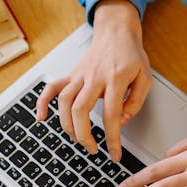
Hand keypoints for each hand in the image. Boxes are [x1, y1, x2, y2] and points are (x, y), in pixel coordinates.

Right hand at [36, 0, 151, 160]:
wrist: (116, 32)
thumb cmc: (131, 55)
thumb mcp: (145, 78)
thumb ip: (136, 102)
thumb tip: (121, 122)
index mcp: (116, 79)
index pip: (112, 114)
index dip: (112, 138)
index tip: (114, 154)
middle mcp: (94, 77)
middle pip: (81, 109)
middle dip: (84, 135)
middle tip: (92, 149)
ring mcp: (79, 75)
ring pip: (64, 101)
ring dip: (67, 125)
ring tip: (77, 139)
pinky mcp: (71, 74)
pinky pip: (51, 87)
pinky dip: (42, 102)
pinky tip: (41, 117)